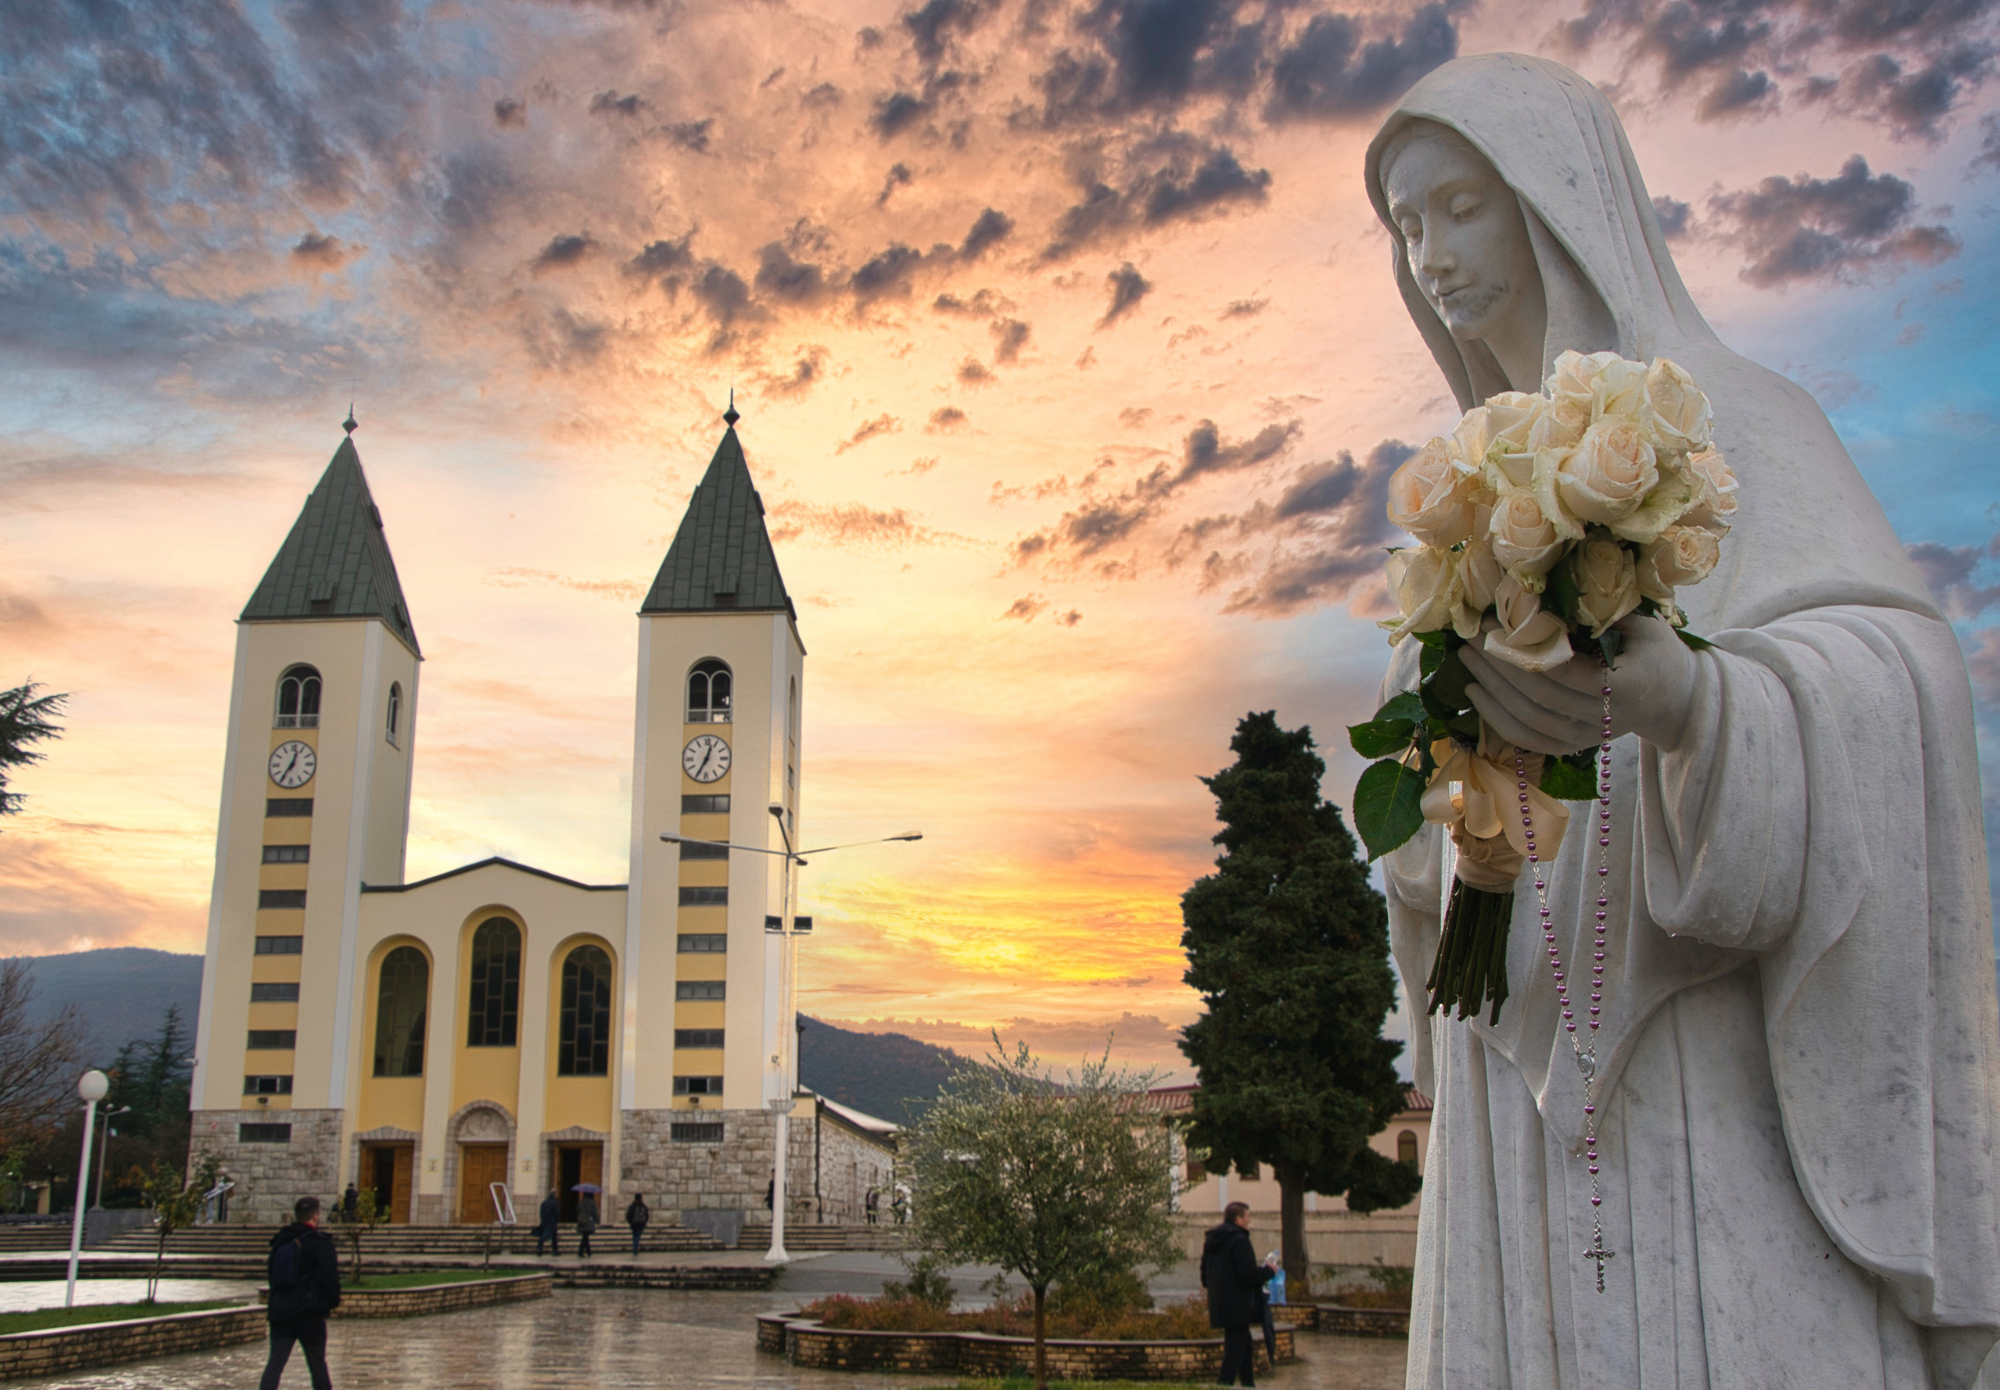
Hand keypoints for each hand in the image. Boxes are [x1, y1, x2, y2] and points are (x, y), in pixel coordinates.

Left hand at [1460, 613, 1698, 753]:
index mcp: (1625, 687)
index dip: (1522, 650)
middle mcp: (1604, 720)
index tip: (1494, 625)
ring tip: (1467, 662)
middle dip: (1498, 667)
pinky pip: (1529, 740)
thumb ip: (1601, 614)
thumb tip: (1543, 593)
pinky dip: (1498, 720)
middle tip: (1470, 639)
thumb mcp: (1644, 624)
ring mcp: (1587, 738)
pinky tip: (1477, 696)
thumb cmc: (1658, 652)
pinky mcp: (1574, 746)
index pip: (1562, 672)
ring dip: (1491, 692)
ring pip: (1528, 722)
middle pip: (1538, 697)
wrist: (1674, 698)